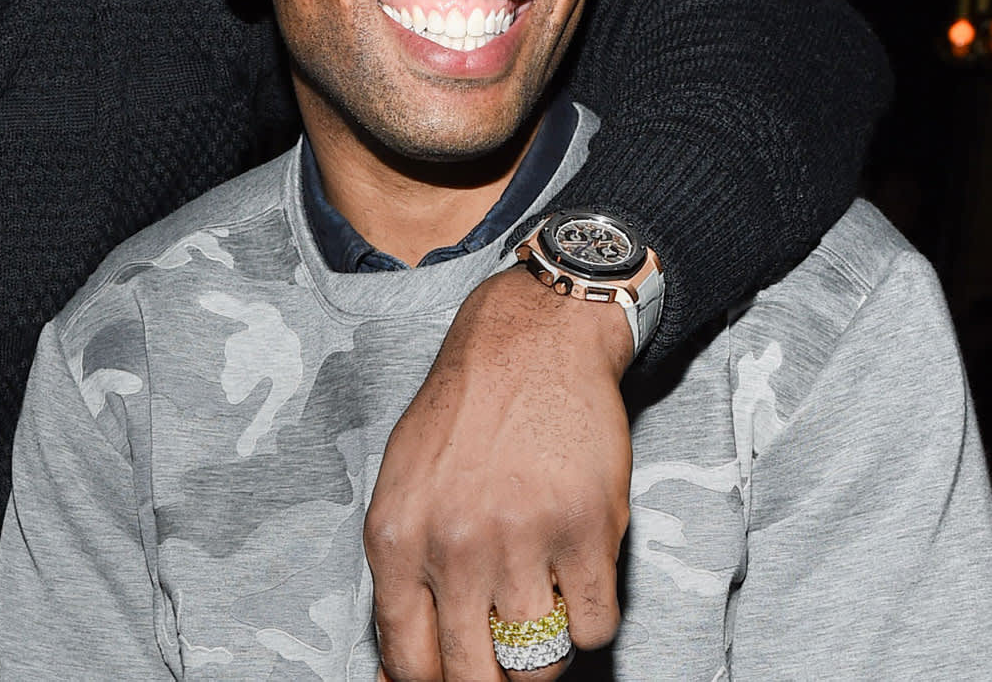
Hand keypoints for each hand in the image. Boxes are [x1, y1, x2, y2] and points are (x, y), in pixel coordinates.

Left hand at [366, 265, 633, 681]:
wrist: (531, 344)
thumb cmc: (463, 415)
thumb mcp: (402, 487)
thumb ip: (401, 574)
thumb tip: (400, 669)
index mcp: (396, 539)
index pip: (408, 661)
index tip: (452, 680)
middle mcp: (454, 546)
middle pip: (473, 676)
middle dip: (490, 678)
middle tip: (502, 655)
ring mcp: (522, 540)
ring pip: (538, 661)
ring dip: (542, 651)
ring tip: (541, 608)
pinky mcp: (586, 529)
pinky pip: (595, 627)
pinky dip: (589, 621)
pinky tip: (576, 583)